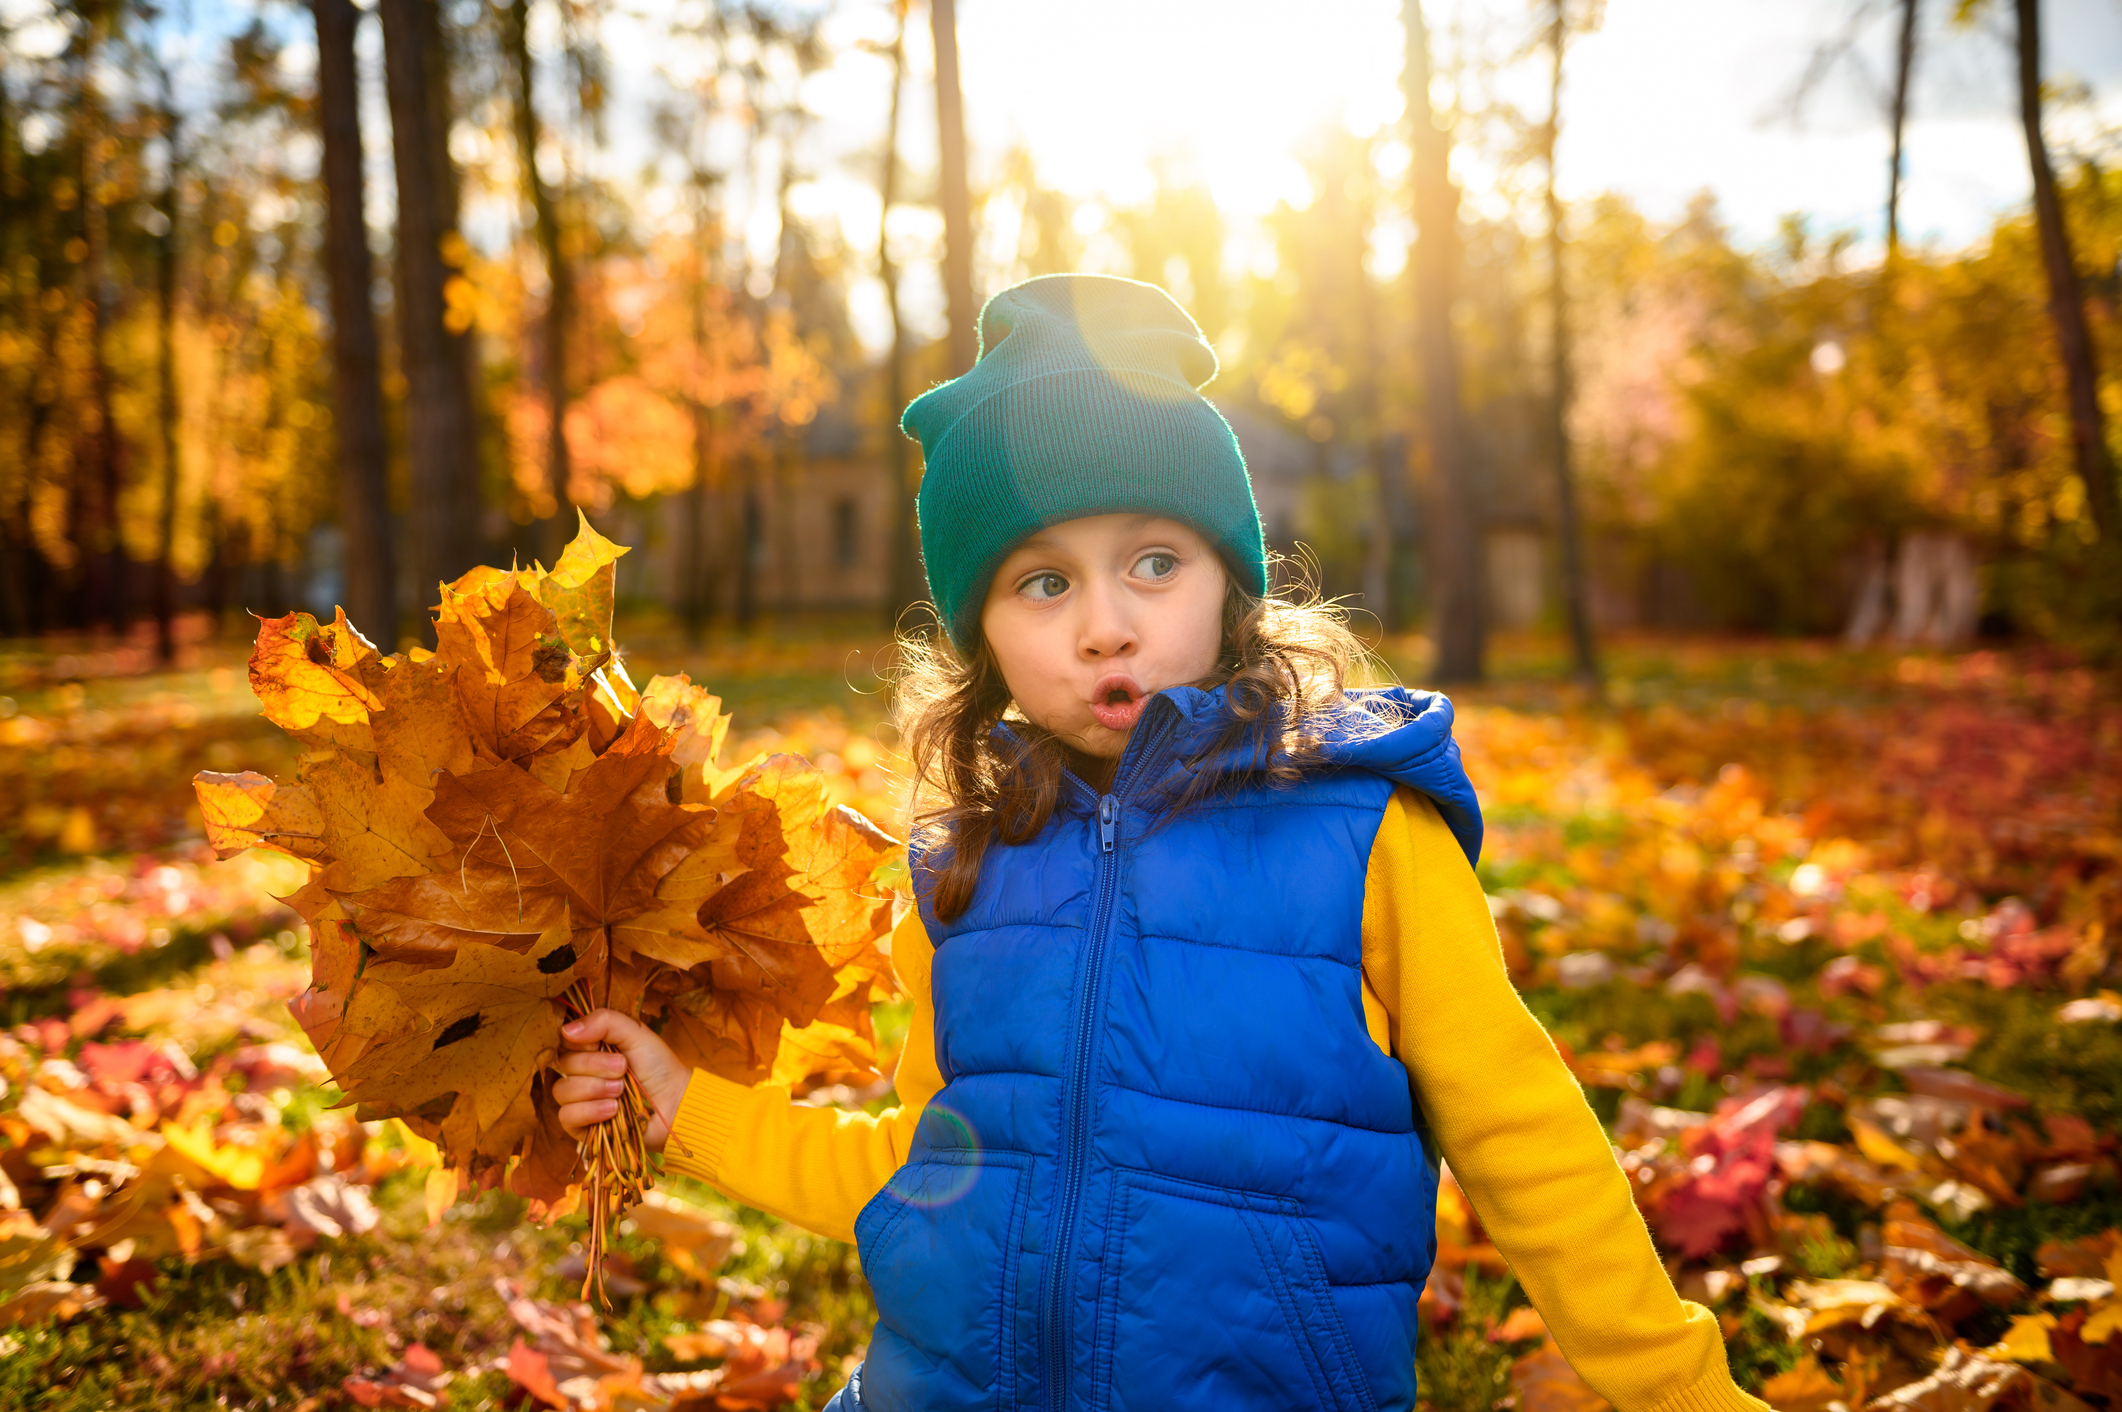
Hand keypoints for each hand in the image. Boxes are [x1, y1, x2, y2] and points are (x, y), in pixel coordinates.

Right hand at [554, 1010, 690, 1152]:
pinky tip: (613, 1109)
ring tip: (621, 1091)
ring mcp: (579, 1101)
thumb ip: (604, 1022)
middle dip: (596, 1065)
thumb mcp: (636, 1033)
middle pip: (564, 1065)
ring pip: (562, 1091)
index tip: (602, 1044)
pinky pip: (567, 1117)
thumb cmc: (657, 1066)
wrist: (675, 1102)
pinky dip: (590, 1111)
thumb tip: (566, 1029)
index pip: (565, 1041)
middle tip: (623, 1069)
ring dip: (595, 1089)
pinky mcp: (581, 1127)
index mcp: (590, 1049)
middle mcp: (580, 1073)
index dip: (581, 1042)